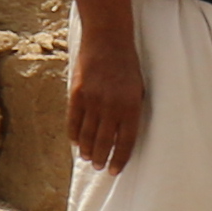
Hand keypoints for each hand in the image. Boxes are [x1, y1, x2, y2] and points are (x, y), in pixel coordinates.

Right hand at [70, 20, 143, 172]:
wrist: (108, 39)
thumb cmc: (128, 65)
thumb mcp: (138, 88)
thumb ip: (131, 111)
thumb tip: (123, 134)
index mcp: (130, 107)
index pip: (124, 142)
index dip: (119, 159)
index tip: (115, 170)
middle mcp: (111, 107)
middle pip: (103, 142)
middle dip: (101, 158)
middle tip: (99, 166)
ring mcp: (92, 101)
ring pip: (86, 135)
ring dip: (87, 150)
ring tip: (87, 159)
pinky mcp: (77, 94)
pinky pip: (73, 121)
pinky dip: (74, 135)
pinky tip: (75, 143)